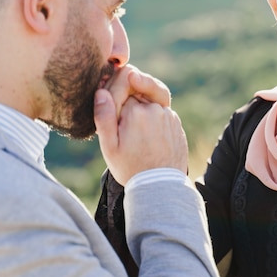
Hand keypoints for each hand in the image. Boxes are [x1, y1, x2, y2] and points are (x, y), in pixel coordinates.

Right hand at [94, 66, 187, 185]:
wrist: (161, 185)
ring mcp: (168, 115)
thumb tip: (101, 92)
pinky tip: (146, 139)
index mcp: (136, 112)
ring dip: (140, 112)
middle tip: (123, 130)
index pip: (119, 90)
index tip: (109, 112)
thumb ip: (104, 117)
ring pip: (148, 104)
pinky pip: (160, 113)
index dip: (111, 100)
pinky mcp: (176, 122)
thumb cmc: (131, 168)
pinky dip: (152, 120)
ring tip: (135, 138)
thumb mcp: (110, 147)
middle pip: (135, 94)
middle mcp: (155, 109)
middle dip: (126, 105)